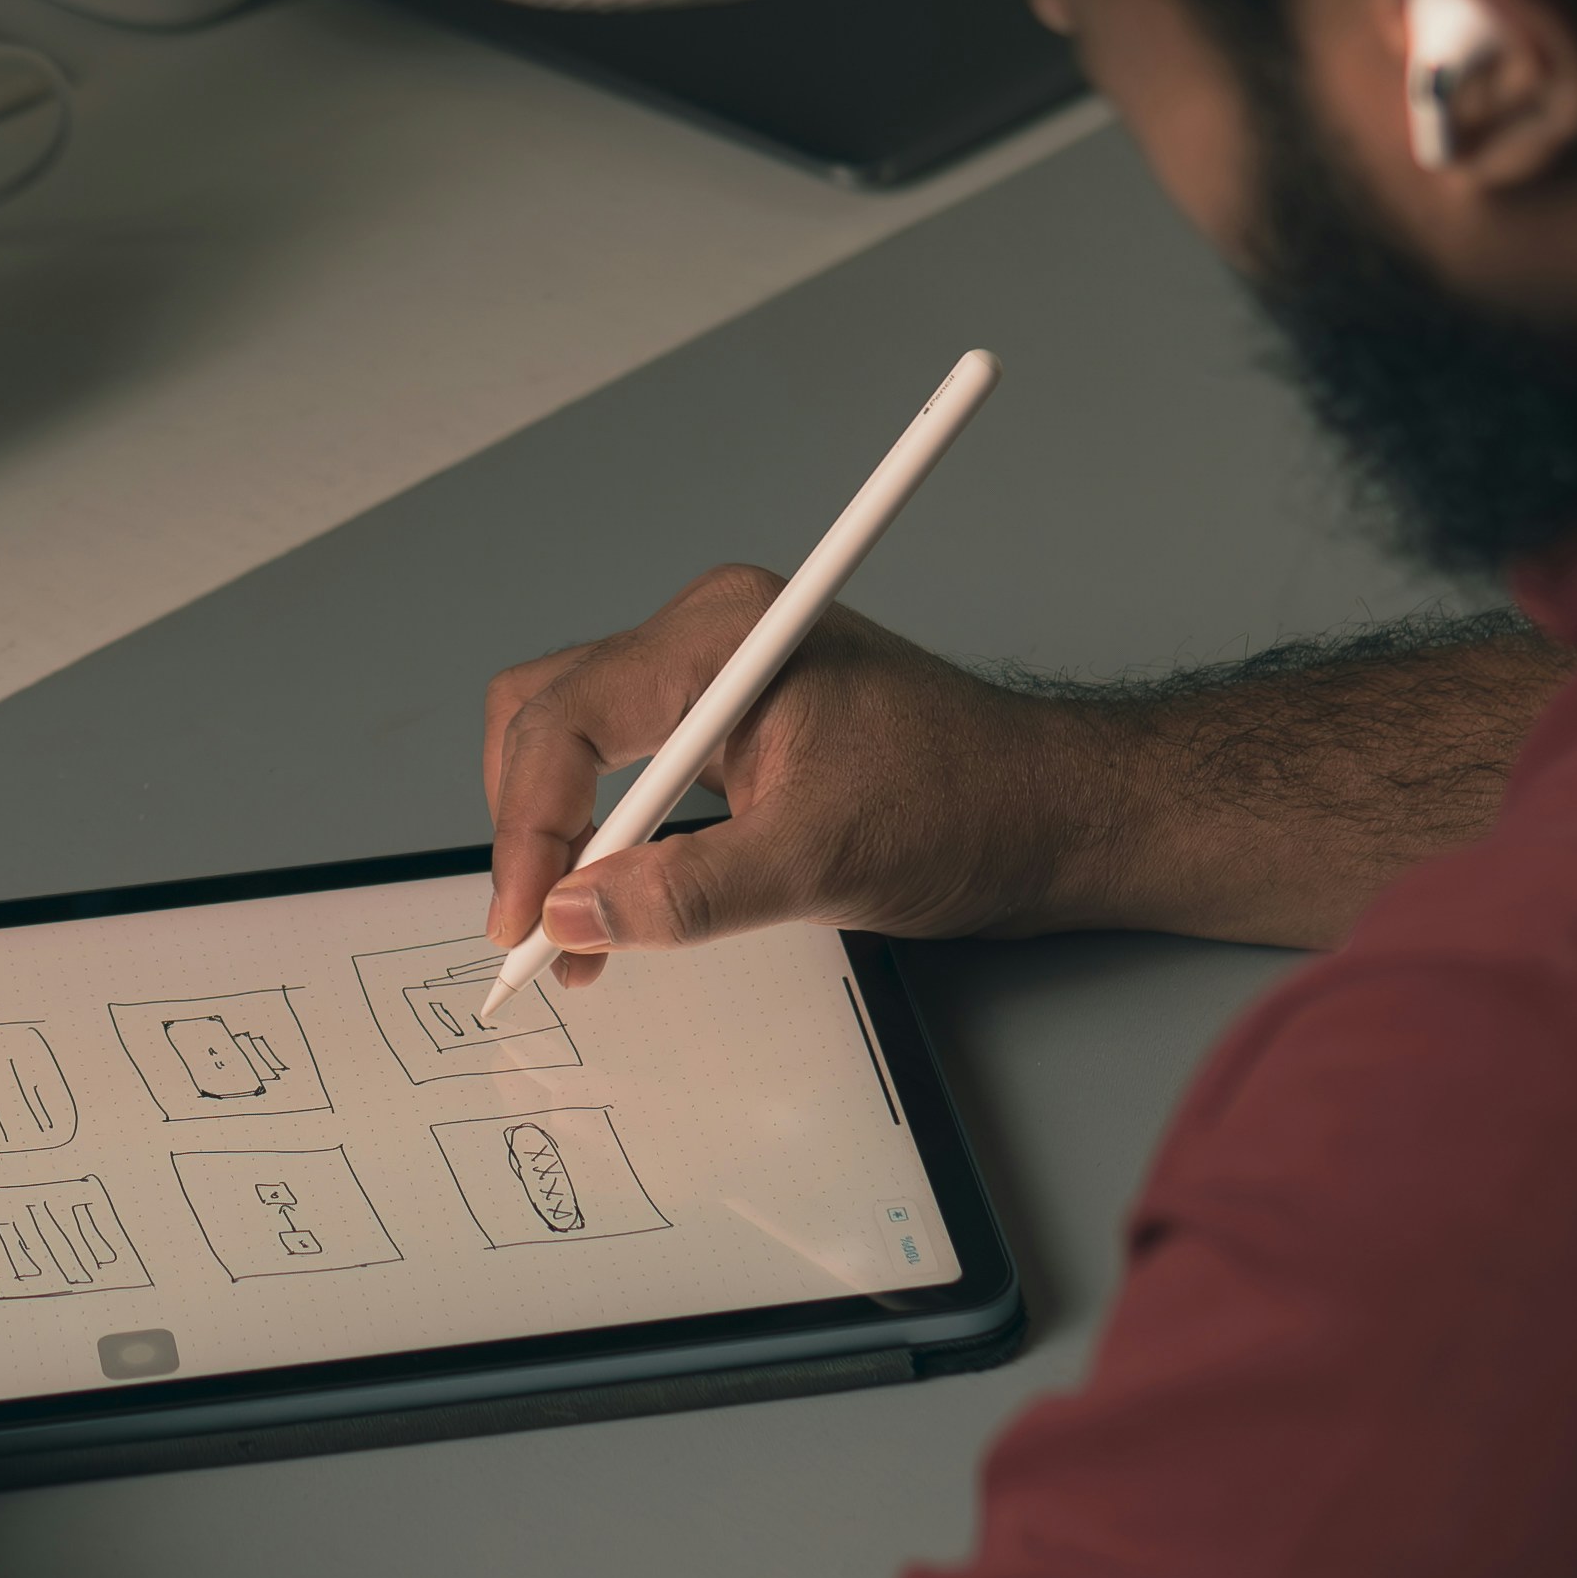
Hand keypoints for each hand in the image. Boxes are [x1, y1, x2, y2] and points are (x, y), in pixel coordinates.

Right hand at [481, 569, 1110, 983]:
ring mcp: (715, 678)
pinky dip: (606, 841)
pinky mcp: (729, 723)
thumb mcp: (823, 861)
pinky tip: (618, 906)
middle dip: (530, 828)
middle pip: (546, 716)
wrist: (1050, 812)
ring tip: (576, 940)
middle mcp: (707, 638)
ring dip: (563, 843)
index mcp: (722, 637)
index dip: (530, 827)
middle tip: (535, 934)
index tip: (525, 921)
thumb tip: (580, 917)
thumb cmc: (966, 805)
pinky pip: (626, 769)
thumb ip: (692, 891)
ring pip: (575, 744)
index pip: (569, 718)